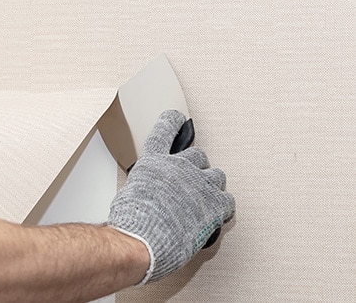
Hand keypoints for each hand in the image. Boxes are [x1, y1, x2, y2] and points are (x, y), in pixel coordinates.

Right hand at [108, 110, 234, 282]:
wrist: (142, 241)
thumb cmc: (131, 223)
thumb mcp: (129, 194)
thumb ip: (146, 186)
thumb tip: (149, 194)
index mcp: (154, 162)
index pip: (165, 131)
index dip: (172, 122)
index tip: (177, 117)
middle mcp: (178, 167)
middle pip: (198, 155)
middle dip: (195, 167)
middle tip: (190, 183)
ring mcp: (199, 183)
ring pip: (216, 176)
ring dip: (211, 186)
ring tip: (203, 201)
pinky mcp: (215, 204)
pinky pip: (228, 200)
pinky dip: (222, 208)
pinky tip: (215, 215)